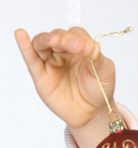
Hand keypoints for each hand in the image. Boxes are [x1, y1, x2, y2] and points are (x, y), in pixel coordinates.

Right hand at [15, 27, 116, 147]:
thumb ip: (99, 59)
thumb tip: (91, 46)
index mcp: (81, 48)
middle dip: (64, 38)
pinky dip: (25, 46)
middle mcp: (64, 52)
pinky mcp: (41, 75)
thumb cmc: (99, 90)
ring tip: (53, 41)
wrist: (92, 112)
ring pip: (42, 44)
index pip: (77, 35)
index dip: (80, 38)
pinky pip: (31, 59)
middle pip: (58, 36)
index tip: (87, 48)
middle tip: (74, 45)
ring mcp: (51, 62)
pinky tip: (21, 35)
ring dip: (46, 39)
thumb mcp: (106, 73)